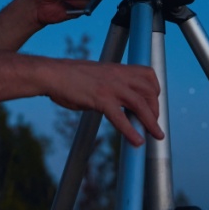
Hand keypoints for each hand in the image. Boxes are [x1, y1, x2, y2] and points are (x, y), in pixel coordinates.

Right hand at [48, 59, 164, 145]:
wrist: (52, 74)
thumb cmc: (70, 76)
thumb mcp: (97, 75)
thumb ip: (110, 84)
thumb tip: (118, 101)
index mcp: (117, 69)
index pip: (148, 75)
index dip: (155, 91)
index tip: (154, 105)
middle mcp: (118, 76)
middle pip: (149, 91)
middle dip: (155, 109)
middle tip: (153, 124)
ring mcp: (110, 87)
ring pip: (140, 104)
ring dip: (151, 122)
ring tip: (156, 135)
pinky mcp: (100, 99)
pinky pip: (120, 117)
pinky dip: (130, 131)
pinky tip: (136, 141)